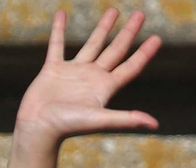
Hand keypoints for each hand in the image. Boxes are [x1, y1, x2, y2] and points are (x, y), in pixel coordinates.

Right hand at [15, 9, 160, 143]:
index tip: (157, 38)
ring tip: (114, 11)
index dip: (144, 53)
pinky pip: (57, 45)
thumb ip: (126, 118)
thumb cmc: (68, 126)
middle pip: (115, 50)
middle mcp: (92, 77)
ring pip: (92, 44)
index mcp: (105, 87)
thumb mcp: (99, 119)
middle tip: (140, 14)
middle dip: (128, 33)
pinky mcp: (53, 69)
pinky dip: (59, 30)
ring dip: (103, 28)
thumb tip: (155, 124)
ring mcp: (73, 72)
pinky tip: (61, 14)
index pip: (130, 67)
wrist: (38, 128)